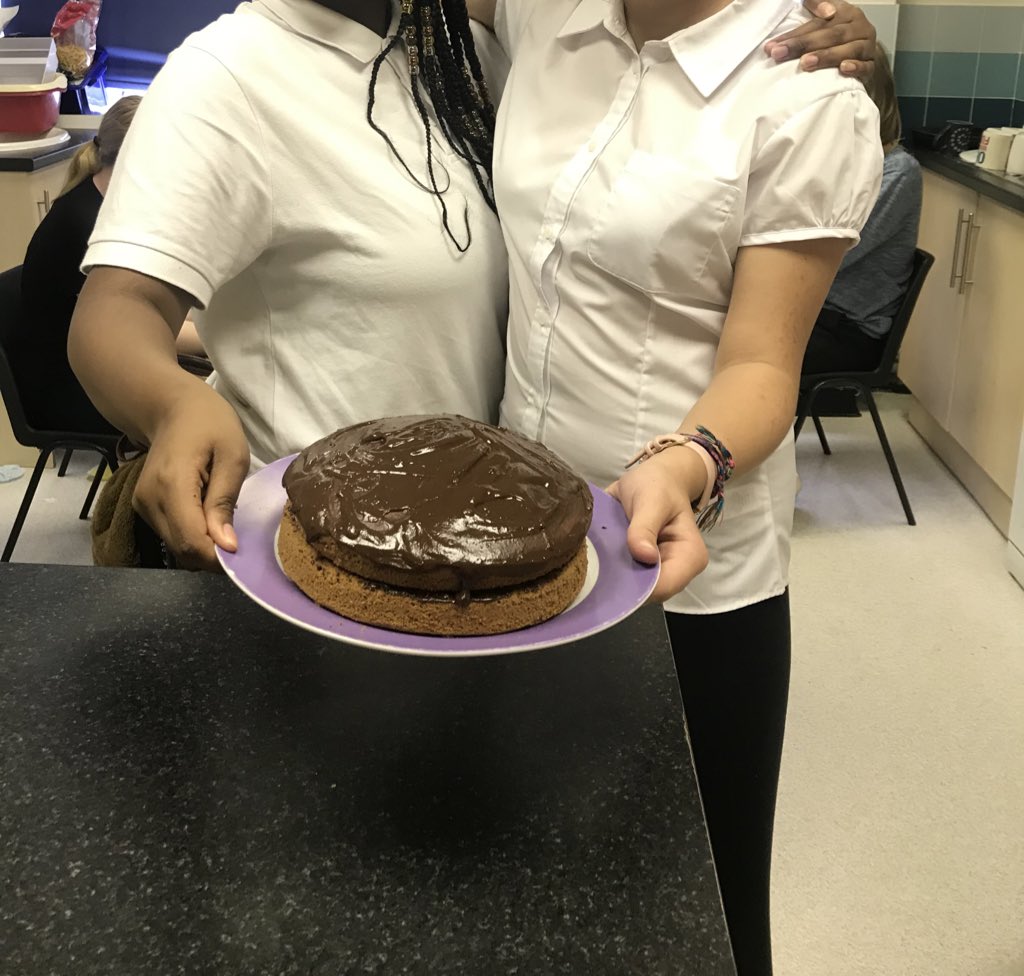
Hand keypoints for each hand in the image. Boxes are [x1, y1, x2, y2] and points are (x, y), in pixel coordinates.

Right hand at [132, 385, 249, 570]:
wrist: (172, 407)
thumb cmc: (210, 424)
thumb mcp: (232, 456)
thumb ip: (224, 501)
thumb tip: (227, 546)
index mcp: (171, 485)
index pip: (191, 541)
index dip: (218, 557)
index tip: (243, 554)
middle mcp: (149, 500)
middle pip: (182, 550)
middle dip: (213, 555)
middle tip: (240, 540)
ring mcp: (142, 506)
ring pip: (176, 547)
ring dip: (204, 546)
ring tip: (226, 523)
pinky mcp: (144, 508)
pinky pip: (171, 536)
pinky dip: (193, 537)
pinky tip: (209, 517)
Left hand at [606, 450, 708, 603]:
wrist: (655, 477)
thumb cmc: (657, 485)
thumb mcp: (651, 499)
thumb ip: (645, 527)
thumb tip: (644, 556)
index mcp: (690, 557)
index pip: (664, 587)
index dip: (636, 586)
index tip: (606, 573)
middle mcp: (677, 571)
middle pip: (647, 593)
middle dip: (621, 584)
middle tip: (592, 566)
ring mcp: (660, 572)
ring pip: (633, 590)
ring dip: (612, 579)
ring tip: (592, 562)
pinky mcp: (644, 569)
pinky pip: (625, 580)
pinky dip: (610, 573)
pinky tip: (595, 562)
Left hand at [764, 0, 875, 78]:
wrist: (862, 52)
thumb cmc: (835, 38)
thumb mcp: (824, 21)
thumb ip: (815, 6)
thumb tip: (816, 6)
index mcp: (846, 13)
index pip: (818, 23)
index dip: (795, 35)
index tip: (772, 47)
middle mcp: (859, 27)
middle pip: (830, 35)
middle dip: (803, 45)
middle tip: (780, 54)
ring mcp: (866, 47)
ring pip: (847, 50)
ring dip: (826, 57)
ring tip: (806, 63)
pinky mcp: (871, 66)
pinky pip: (865, 67)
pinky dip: (855, 67)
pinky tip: (843, 69)